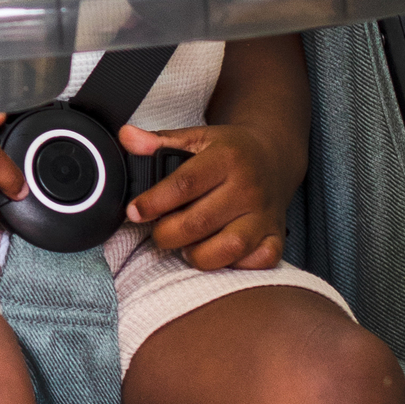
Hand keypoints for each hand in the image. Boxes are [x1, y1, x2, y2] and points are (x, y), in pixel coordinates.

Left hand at [121, 120, 292, 271]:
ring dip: (198, 254)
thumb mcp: (196, 138)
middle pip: (200, 222)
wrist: (273, 157)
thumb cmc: (229, 152)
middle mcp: (248, 187)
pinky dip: (234, 265)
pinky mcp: (276, 236)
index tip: (135, 212)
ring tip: (186, 245)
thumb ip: (159, 141)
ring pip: (229, 248)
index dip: (154, 202)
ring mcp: (264, 215)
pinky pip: (256, 262)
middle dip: (168, 234)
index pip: (185, 184)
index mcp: (227, 158)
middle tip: (159, 231)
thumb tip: (128, 137)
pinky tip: (218, 252)